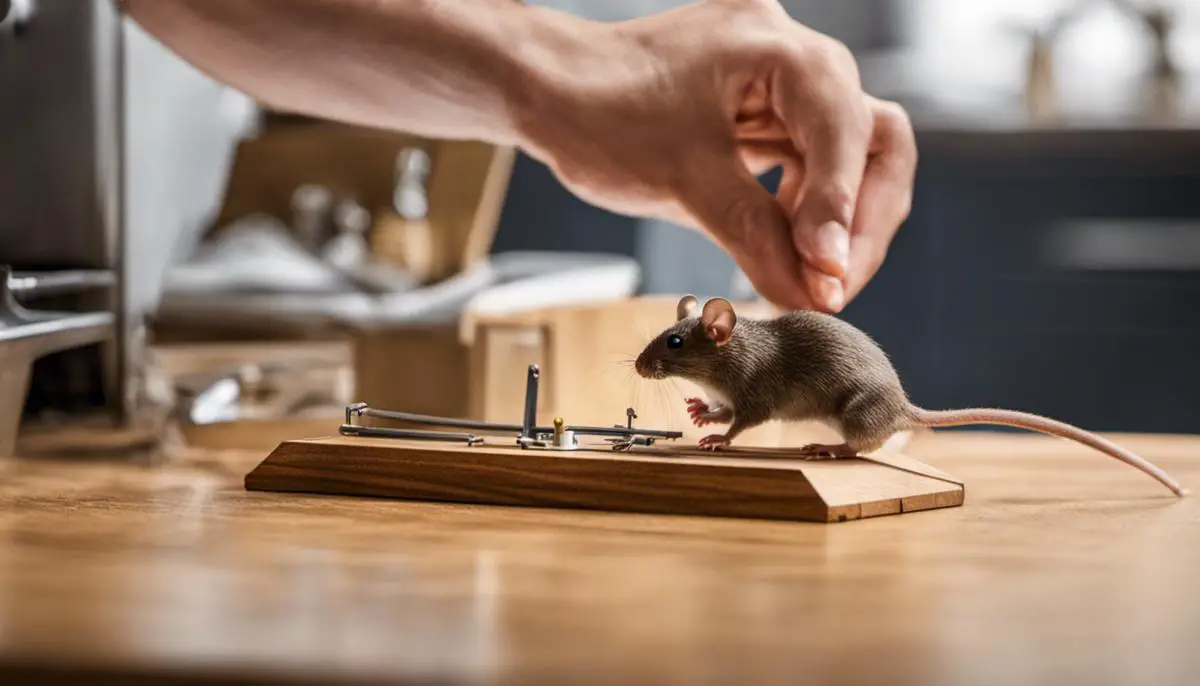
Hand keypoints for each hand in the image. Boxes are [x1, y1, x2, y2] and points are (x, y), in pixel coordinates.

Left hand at [513, 0, 915, 311]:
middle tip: (835, 286)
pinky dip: (804, 214)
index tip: (828, 276)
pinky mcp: (760, 112)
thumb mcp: (684, 181)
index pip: (846, 128)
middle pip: (872, 138)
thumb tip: (812, 295)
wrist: (545, 92)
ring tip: (813, 281)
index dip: (843, 209)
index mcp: (774, 46)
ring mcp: (777, 82)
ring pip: (848, 156)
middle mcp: (788, 54)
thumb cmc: (598, 115)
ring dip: (839, 223)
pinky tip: (787, 252)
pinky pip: (807, 165)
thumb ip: (757, 238)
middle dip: (862, 219)